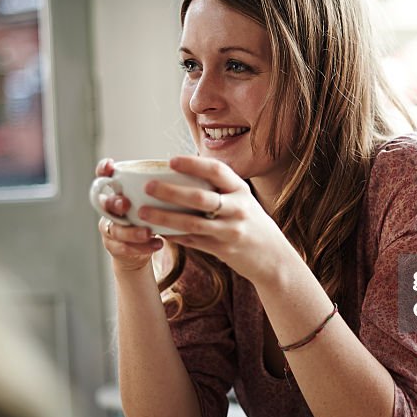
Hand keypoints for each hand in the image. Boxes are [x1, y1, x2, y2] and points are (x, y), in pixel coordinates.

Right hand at [95, 158, 162, 271]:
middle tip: (126, 204)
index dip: (103, 170)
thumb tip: (188, 172)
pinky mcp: (114, 246)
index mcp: (118, 193)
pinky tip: (157, 244)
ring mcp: (110, 228)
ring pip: (115, 229)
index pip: (104, 177)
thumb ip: (161, 189)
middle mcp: (110, 209)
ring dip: (131, 231)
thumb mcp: (154, 200)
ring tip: (148, 232)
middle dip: (115, 202)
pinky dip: (141, 247)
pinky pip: (123, 247)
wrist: (140, 248)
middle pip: (105, 203)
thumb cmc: (150, 217)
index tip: (111, 166)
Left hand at [137, 156, 293, 285]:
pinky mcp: (223, 250)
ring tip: (143, 212)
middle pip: (199, 197)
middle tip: (148, 186)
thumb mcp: (242, 200)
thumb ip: (220, 188)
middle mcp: (238, 209)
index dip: (193, 163)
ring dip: (164, 217)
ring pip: (191, 223)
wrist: (273, 257)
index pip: (216, 170)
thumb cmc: (251, 222)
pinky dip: (173, 236)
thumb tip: (183, 171)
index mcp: (241, 190)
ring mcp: (230, 231)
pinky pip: (192, 241)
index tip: (171, 160)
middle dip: (170, 191)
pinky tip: (157, 231)